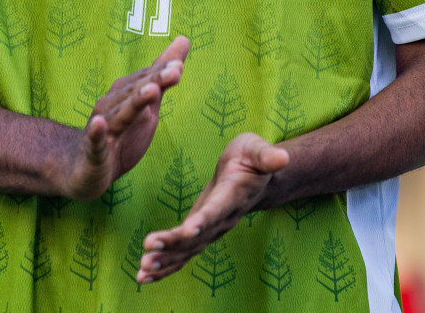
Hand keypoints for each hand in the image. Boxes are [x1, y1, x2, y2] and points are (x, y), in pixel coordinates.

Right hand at [54, 36, 187, 201]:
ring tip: (151, 91)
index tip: (180, 63)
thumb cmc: (119, 133)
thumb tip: (184, 39)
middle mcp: (112, 107)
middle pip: (136, 93)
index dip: (164, 72)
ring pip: (120, 114)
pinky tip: (99, 124)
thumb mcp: (147, 105)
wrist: (81, 169)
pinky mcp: (93, 154)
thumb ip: (163, 76)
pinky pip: (95, 143)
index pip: (147, 80)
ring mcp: (102, 129)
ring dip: (135, 102)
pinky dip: (96, 133)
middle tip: (176, 69)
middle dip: (156, 81)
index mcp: (126, 95)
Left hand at [137, 132, 289, 284]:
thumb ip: (267, 155)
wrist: (255, 178)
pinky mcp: (200, 233)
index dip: (205, 219)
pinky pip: (183, 254)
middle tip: (148, 253)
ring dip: (165, 261)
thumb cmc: (253, 158)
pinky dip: (165, 266)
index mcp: (233, 195)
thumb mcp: (258, 150)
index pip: (219, 209)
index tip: (189, 228)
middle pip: (198, 236)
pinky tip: (144, 275)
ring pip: (188, 250)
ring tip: (142, 270)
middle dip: (173, 245)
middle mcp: (223, 218)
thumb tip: (281, 156)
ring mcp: (212, 229)